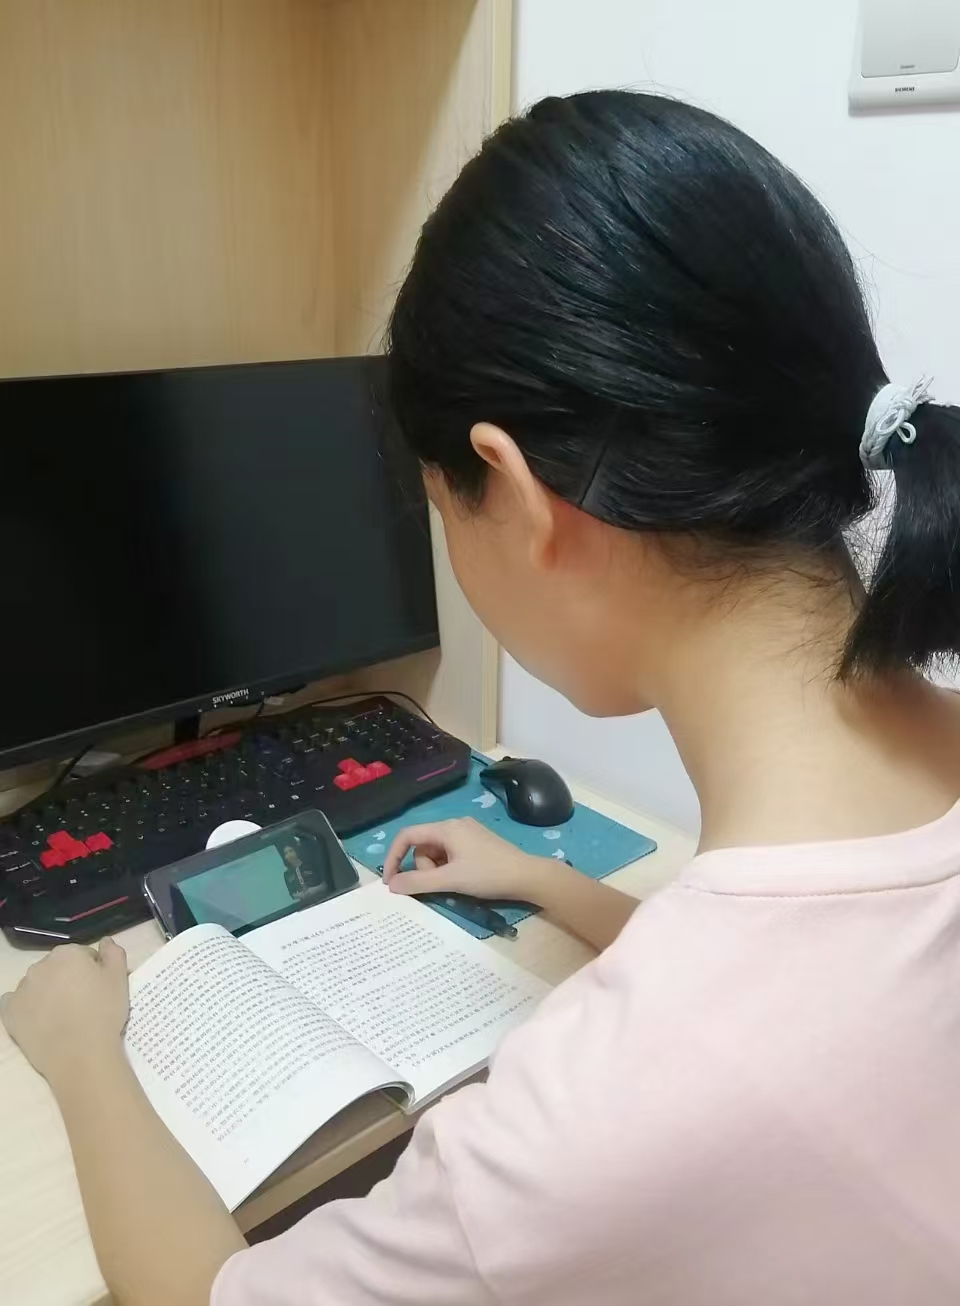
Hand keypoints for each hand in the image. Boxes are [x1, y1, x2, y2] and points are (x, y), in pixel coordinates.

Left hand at [0, 939, 129, 1087]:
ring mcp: (22, 989)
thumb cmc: (103, 1013)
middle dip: (68, 980)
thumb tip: (105, 941)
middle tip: (83, 1004)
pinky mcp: (9, 1012)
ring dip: (47, 992)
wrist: (80, 1054)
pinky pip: (15, 1003)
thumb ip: (113, 953)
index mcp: (67, 954)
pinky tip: (39, 1020)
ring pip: (37, 984)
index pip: (82, 956)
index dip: (93, 972)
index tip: (99, 990)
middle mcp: (40, 966)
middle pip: (57, 968)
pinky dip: (26, 1007)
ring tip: (62, 1016)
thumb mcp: (119, 979)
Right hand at [382, 818, 547, 901]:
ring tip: (454, 884)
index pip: (407, 835)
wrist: (527, 877)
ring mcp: (467, 833)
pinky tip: (463, 880)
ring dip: (437, 870)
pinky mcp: (477, 844)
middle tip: (439, 885)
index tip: (390, 881)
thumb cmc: (488, 875)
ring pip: (437, 852)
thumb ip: (418, 882)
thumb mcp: (450, 880)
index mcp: (446, 828)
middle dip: (424, 868)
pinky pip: (451, 854)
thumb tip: (392, 885)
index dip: (394, 857)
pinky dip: (448, 868)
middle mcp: (455, 825)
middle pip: (423, 846)